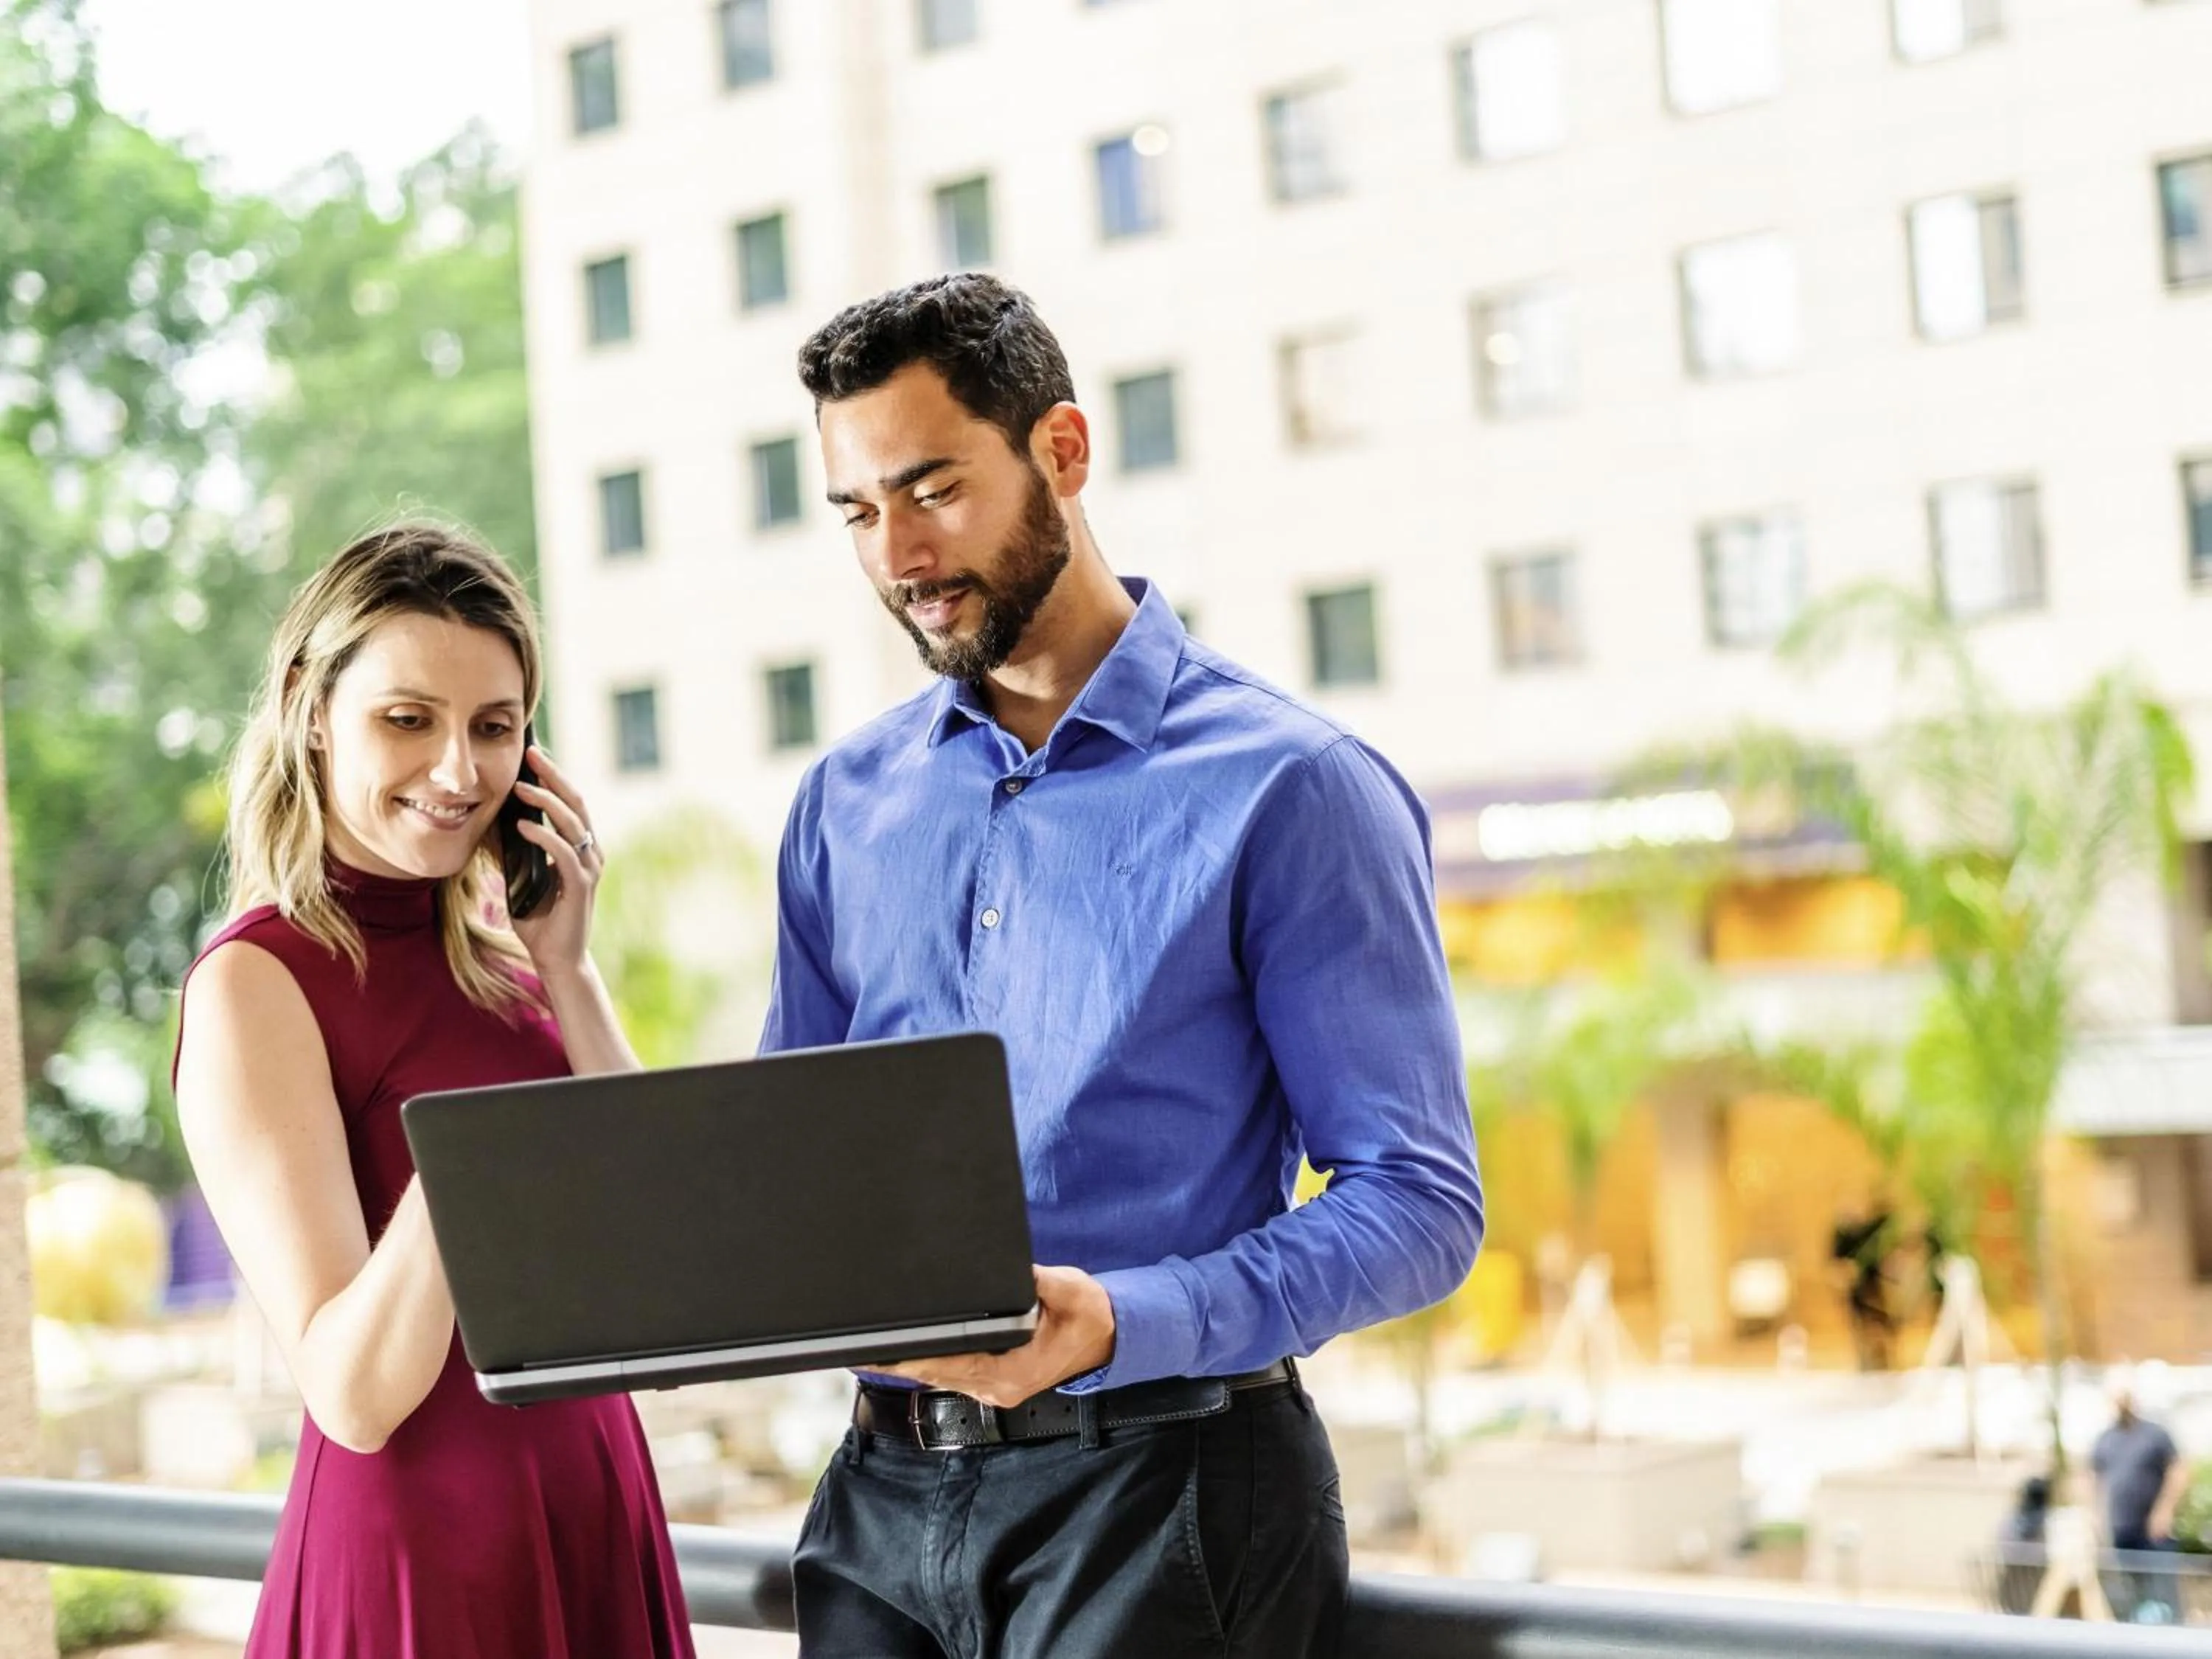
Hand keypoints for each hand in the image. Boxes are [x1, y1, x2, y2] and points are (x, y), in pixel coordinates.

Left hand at [505, 742, 604, 982]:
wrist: (557, 958)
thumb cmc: (540, 919)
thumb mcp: (523, 876)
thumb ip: (517, 851)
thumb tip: (495, 821)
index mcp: (580, 848)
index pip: (570, 803)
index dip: (554, 777)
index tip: (534, 756)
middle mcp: (590, 853)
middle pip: (576, 803)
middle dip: (554, 776)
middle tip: (532, 754)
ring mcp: (588, 868)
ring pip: (573, 823)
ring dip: (546, 801)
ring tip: (520, 787)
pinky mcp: (581, 886)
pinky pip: (563, 852)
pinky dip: (543, 835)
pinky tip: (522, 825)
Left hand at [874, 1266, 1115, 1406]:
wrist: (1108, 1337)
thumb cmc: (1089, 1315)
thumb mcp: (1070, 1289)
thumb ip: (1038, 1279)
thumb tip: (1011, 1268)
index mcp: (1014, 1371)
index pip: (954, 1365)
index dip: (916, 1359)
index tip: (884, 1352)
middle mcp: (999, 1387)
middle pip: (938, 1374)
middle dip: (900, 1360)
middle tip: (861, 1346)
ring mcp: (995, 1388)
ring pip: (941, 1378)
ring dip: (910, 1363)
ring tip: (873, 1349)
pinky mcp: (994, 1381)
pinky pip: (952, 1375)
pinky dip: (928, 1363)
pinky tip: (907, 1351)